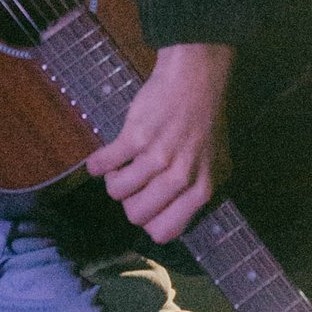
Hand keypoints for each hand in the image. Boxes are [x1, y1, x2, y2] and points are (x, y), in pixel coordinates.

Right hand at [86, 42, 232, 244]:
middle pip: (136, 215)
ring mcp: (157, 158)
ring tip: (121, 166)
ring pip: (117, 192)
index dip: (149, 221)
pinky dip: (97, 165)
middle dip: (129, 202)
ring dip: (114, 181)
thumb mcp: (215, 163)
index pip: (165, 231)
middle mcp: (181, 178)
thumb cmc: (206, 122)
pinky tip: (101, 160)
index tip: (146, 205)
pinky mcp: (135, 138)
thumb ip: (197, 193)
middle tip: (133, 184)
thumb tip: (171, 220)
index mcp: (201, 190)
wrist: (195, 79)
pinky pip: (103, 165)